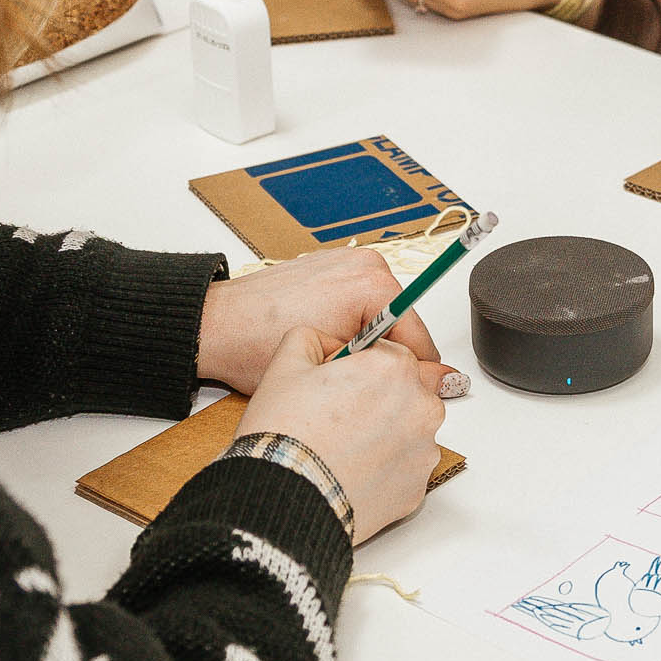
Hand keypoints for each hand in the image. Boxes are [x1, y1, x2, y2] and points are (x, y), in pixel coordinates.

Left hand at [198, 246, 453, 395]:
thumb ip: (394, 373)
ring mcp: (348, 261)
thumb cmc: (255, 344)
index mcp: (372, 284)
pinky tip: (322, 344)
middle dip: (382, 360)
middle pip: (401, 327)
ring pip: (380, 318)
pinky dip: (348, 327)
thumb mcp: (334, 368)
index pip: (418, 340)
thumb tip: (445, 379)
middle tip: (352, 383)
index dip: (411, 378)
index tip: (406, 399)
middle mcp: (366, 264)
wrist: (215, 326)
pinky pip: (359, 304)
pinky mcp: (331, 267)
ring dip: (364, 345)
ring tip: (332, 364)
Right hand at [242, 326, 452, 539]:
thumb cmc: (286, 435)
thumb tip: (327, 343)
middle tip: (336, 415)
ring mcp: (423, 451)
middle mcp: (421, 406)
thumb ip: (313, 338)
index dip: (359, 366)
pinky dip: (384, 467)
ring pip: (408, 429)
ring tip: (341, 446)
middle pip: (406, 389)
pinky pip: (404, 467)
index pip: (389, 352)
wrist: (284, 499)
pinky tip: (351, 469)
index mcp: (394, 368)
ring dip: (385, 433)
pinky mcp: (418, 488)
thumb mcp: (285, 363)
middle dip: (378, 397)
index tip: (339, 383)